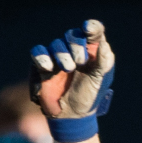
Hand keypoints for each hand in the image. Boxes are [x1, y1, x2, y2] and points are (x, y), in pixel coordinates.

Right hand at [30, 20, 115, 138]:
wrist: (72, 115)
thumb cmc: (89, 95)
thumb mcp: (100, 80)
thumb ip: (103, 61)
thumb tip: (103, 44)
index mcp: (92, 51)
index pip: (93, 32)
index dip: (91, 27)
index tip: (89, 29)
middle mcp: (74, 50)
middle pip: (73, 35)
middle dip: (76, 45)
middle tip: (80, 60)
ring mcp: (57, 56)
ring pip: (56, 44)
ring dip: (62, 54)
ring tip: (68, 68)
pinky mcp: (42, 64)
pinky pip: (38, 52)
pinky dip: (42, 57)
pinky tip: (49, 67)